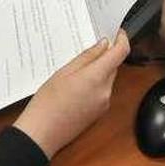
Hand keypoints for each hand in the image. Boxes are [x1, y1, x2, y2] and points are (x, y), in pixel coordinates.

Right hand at [13, 30, 129, 157]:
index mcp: (97, 77)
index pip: (121, 53)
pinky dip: (95, 84)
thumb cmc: (47, 103)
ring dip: (99, 71)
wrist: (42, 133)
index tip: (118, 32)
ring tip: (74, 72)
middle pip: (114, 66)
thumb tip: (103, 45)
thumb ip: (87, 57)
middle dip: (105, 56)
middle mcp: (105, 91)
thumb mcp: (64, 72)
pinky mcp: (100, 112)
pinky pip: (103, 91)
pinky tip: (75, 87)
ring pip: (108, 79)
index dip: (122, 39)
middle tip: (87, 49)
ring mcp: (104, 103)